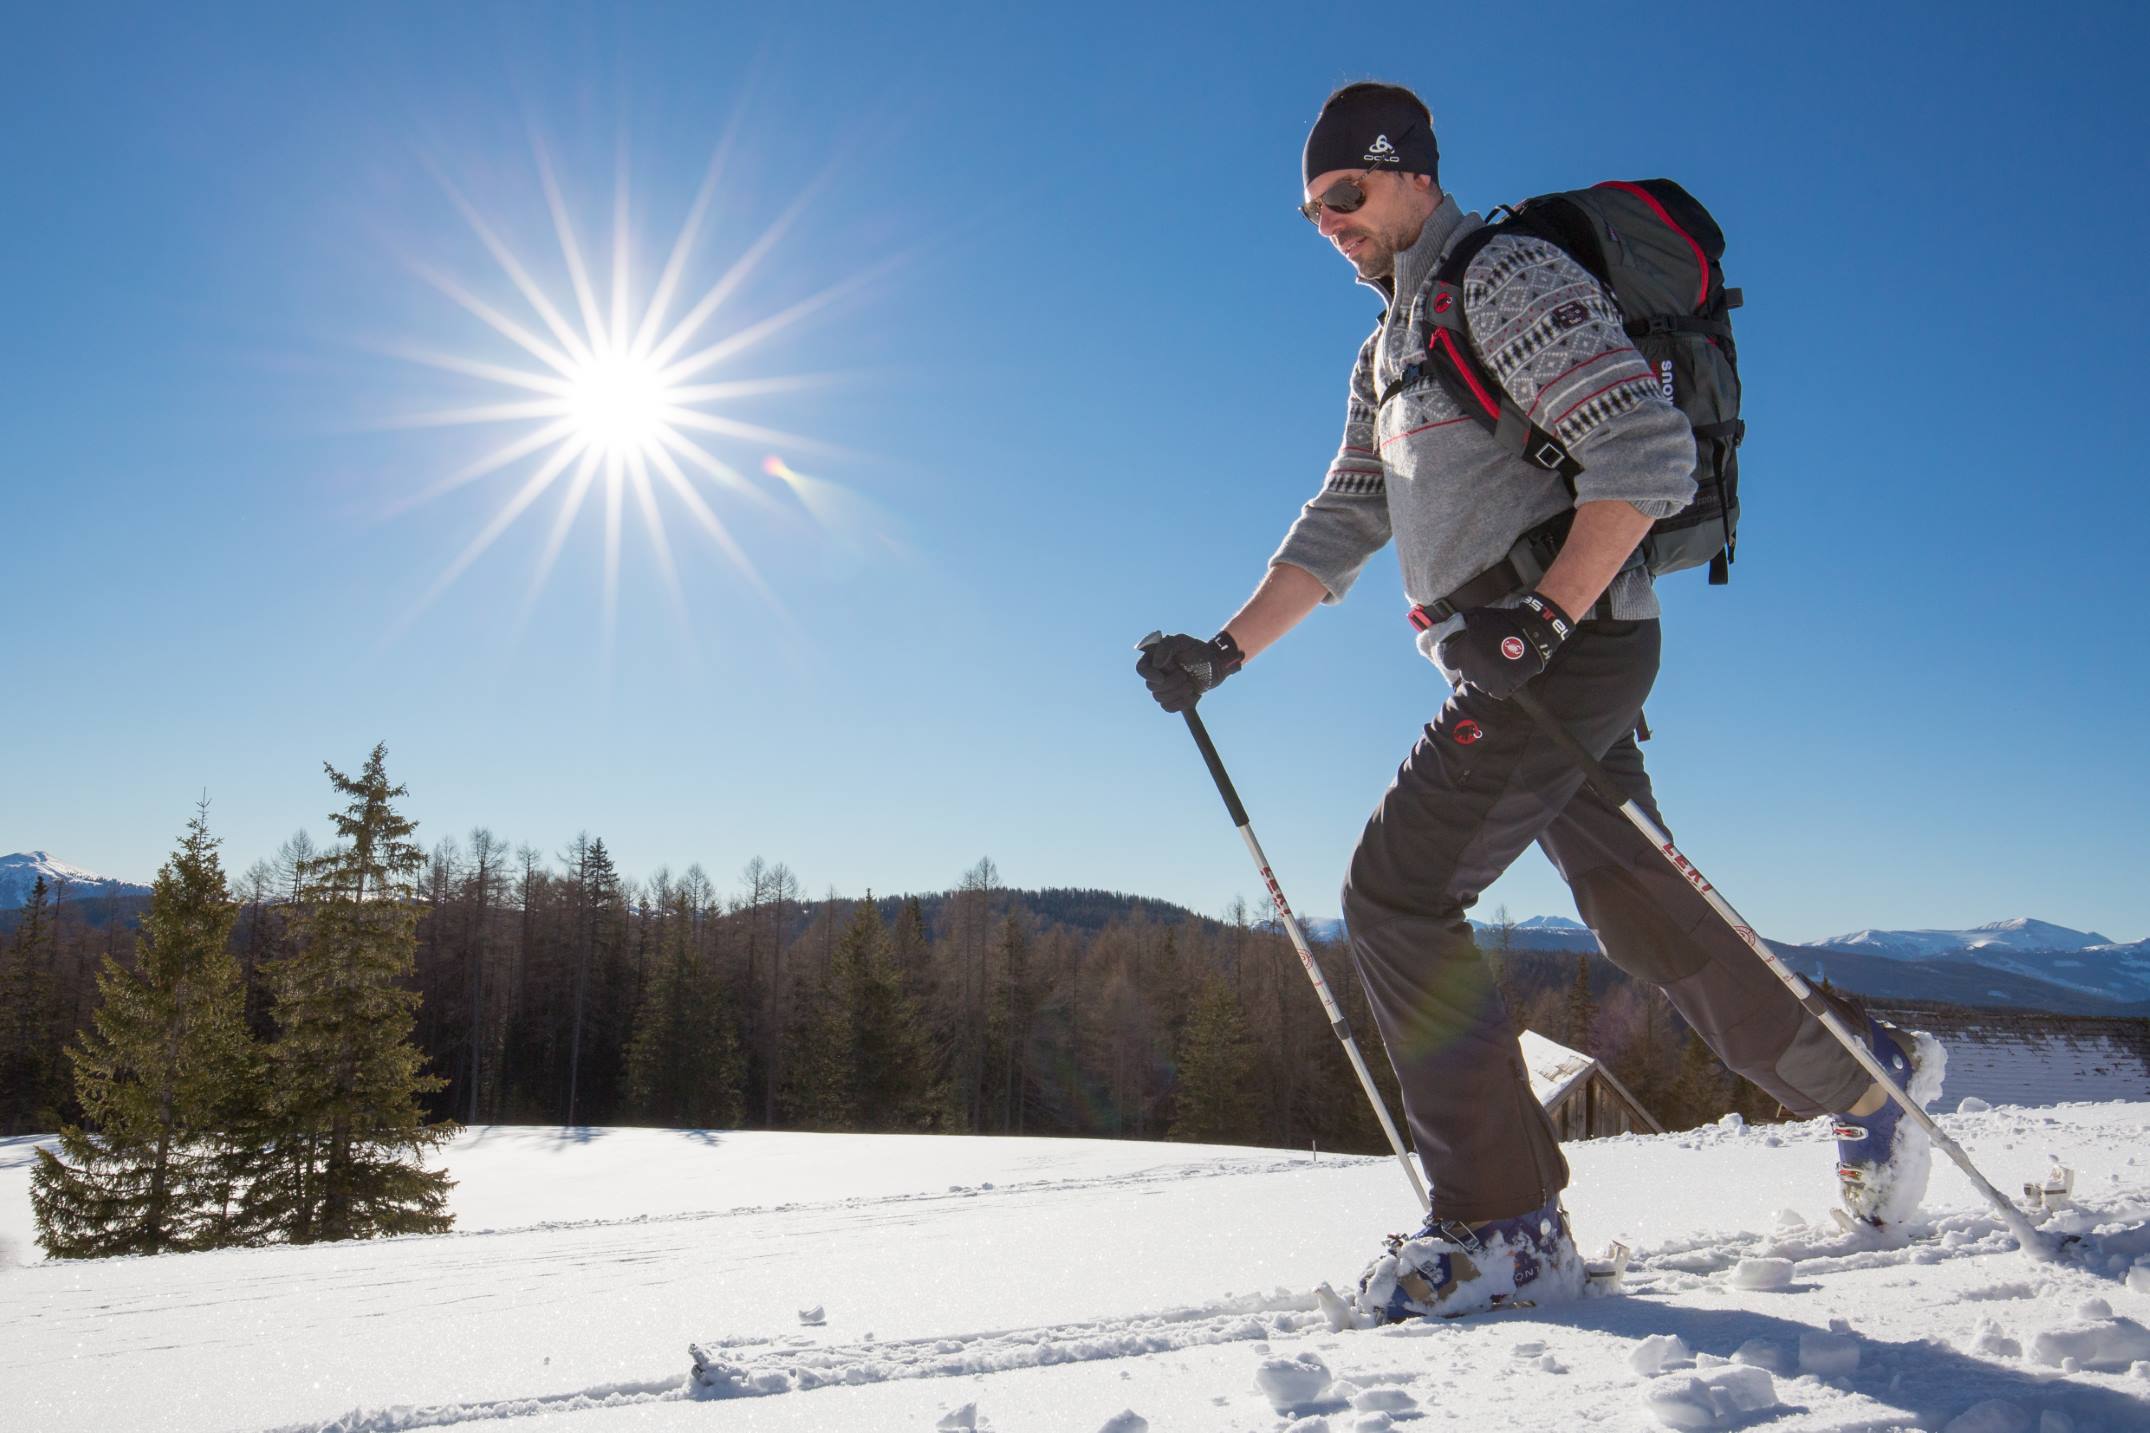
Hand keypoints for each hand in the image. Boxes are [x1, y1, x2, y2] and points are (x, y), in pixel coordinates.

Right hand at [1136, 631, 1243, 712]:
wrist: (1215, 663)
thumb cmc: (1199, 650)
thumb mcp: (1183, 641)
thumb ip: (1167, 646)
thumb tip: (1156, 664)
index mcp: (1155, 658)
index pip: (1141, 669)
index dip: (1149, 675)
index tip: (1161, 678)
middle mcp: (1157, 673)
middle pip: (1151, 686)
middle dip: (1171, 683)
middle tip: (1185, 675)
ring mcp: (1164, 687)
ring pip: (1159, 699)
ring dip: (1178, 693)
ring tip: (1191, 684)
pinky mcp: (1174, 698)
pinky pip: (1168, 707)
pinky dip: (1182, 703)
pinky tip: (1194, 695)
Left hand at [1435, 591, 1572, 699]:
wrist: (1533, 630)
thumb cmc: (1504, 620)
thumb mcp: (1477, 615)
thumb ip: (1462, 624)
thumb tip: (1453, 630)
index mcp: (1463, 650)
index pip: (1448, 661)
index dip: (1455, 656)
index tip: (1463, 654)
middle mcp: (1472, 667)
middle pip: (1466, 673)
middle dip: (1472, 666)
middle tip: (1485, 657)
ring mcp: (1488, 679)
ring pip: (1480, 684)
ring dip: (1485, 677)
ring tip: (1497, 665)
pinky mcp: (1504, 686)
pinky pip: (1495, 692)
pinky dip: (1499, 686)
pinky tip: (1505, 674)